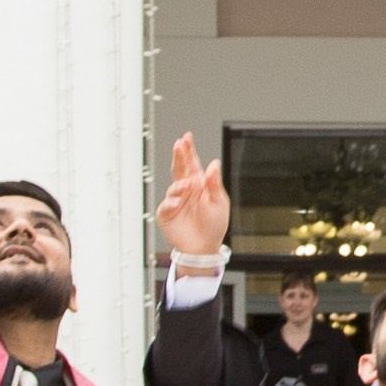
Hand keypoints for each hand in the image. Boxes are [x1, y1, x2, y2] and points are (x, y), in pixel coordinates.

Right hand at [156, 131, 230, 258]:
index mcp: (199, 185)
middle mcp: (186, 190)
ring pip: (174, 186)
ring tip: (188, 185)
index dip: (189, 150)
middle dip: (179, 156)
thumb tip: (213, 164)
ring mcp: (176, 201)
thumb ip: (214, 183)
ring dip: (180, 184)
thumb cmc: (213, 225)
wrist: (204, 247)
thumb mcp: (219, 202)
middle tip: (179, 145)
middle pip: (180, 169)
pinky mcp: (167, 214)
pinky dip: (172, 202)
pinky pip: (167, 205)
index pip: (193, 164)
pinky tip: (179, 202)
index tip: (186, 138)